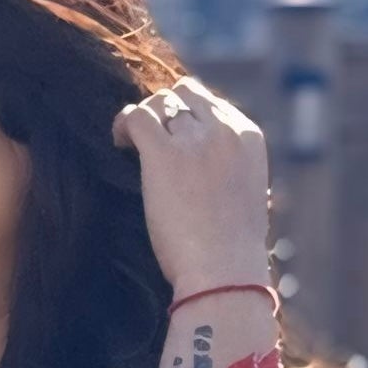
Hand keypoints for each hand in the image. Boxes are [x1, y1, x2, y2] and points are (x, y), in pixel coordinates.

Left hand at [111, 76, 272, 295]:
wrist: (224, 272)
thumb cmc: (231, 254)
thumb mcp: (243, 201)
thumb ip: (230, 176)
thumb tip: (212, 182)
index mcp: (248, 138)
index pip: (212, 105)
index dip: (186, 118)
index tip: (172, 141)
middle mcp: (224, 130)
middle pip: (185, 95)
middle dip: (164, 113)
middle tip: (149, 143)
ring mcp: (195, 140)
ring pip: (160, 102)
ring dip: (143, 120)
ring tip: (130, 145)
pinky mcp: (164, 155)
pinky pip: (138, 117)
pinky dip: (124, 124)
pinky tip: (119, 143)